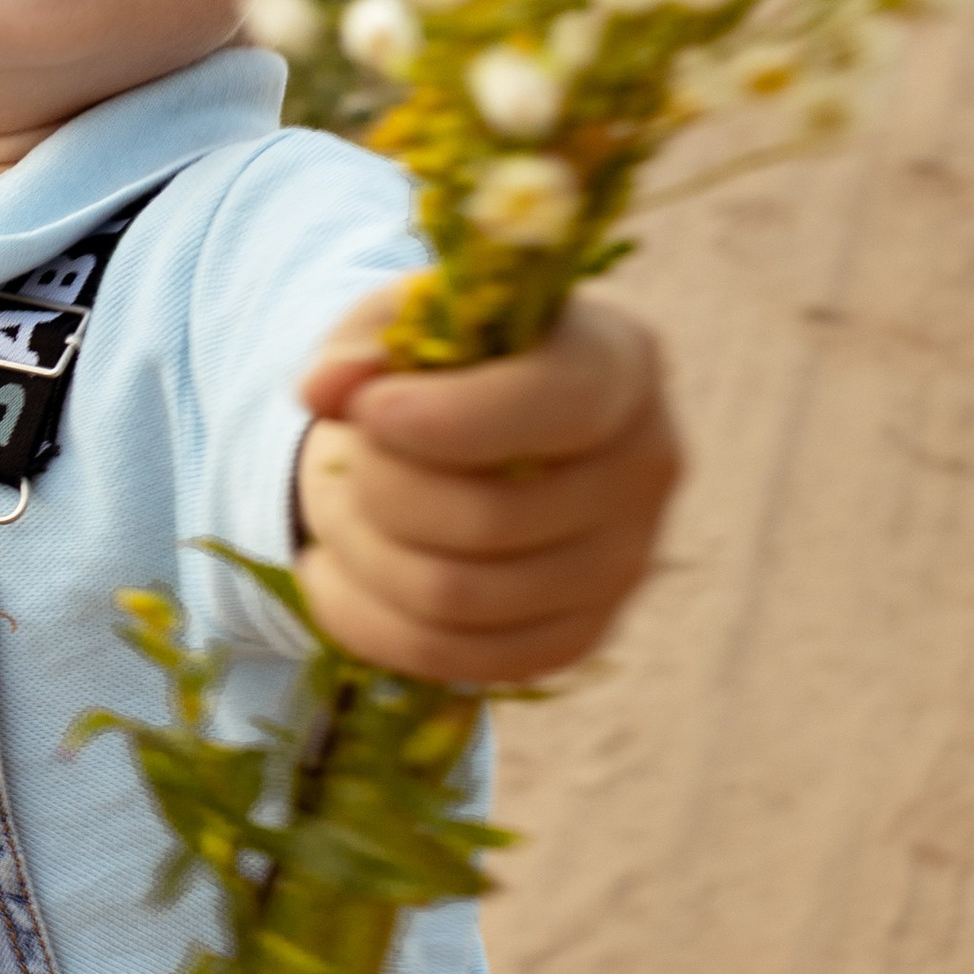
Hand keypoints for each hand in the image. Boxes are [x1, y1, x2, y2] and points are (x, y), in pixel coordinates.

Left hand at [294, 289, 679, 687]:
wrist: (493, 434)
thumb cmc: (453, 361)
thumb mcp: (409, 316)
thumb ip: (366, 337)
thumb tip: (326, 389)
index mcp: (622, 362)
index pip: (560, 408)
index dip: (448, 419)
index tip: (367, 409)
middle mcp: (646, 467)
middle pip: (489, 517)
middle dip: (379, 487)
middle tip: (343, 456)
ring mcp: (624, 563)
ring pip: (455, 597)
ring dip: (362, 552)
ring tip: (337, 506)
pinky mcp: (580, 634)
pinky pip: (450, 657)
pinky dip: (365, 617)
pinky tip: (334, 566)